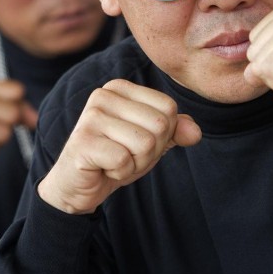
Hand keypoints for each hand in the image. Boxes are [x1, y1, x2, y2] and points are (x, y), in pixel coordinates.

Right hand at [37, 79, 201, 214]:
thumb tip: (195, 132)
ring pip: (145, 144)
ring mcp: (91, 117)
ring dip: (135, 164)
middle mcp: (103, 95)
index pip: (169, 108)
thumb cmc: (114, 158)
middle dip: (150, 152)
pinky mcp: (83, 141)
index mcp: (120, 88)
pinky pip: (124, 161)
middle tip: (124, 156)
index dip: (163, 135)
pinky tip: (103, 169)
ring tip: (114, 162)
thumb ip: (174, 132)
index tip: (136, 143)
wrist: (77, 186)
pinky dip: (120, 173)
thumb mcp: (150, 143)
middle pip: (160, 125)